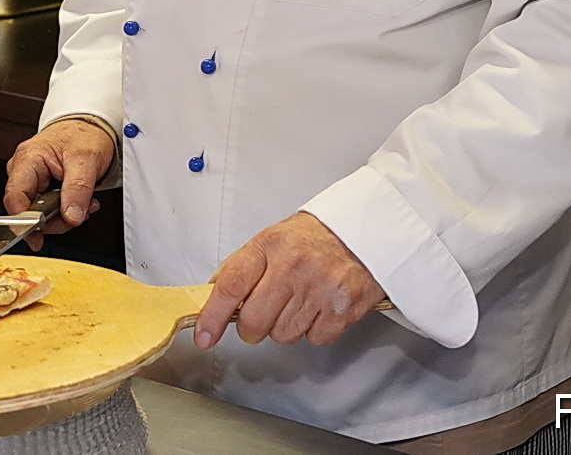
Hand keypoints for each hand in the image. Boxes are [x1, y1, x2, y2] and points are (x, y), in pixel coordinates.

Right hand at [3, 118, 113, 250]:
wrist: (91, 127)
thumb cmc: (84, 134)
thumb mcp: (86, 159)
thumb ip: (78, 189)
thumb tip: (71, 217)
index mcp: (28, 158)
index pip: (15, 197)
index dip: (24, 221)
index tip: (37, 237)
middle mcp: (24, 170)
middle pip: (27, 210)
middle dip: (54, 219)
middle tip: (78, 214)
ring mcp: (32, 179)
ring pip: (39, 214)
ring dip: (64, 216)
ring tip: (85, 203)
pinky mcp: (41, 187)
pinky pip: (47, 209)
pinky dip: (65, 210)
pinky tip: (80, 202)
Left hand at [194, 213, 384, 348]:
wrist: (365, 231)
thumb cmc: (314, 237)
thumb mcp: (271, 239)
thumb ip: (241, 267)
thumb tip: (212, 296)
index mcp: (270, 246)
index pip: (231, 285)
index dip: (212, 317)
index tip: (205, 336)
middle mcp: (293, 266)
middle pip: (254, 322)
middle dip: (252, 328)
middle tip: (261, 315)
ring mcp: (319, 288)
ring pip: (283, 335)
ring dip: (285, 326)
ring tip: (300, 300)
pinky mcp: (341, 309)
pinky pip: (313, 339)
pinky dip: (313, 329)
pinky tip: (319, 306)